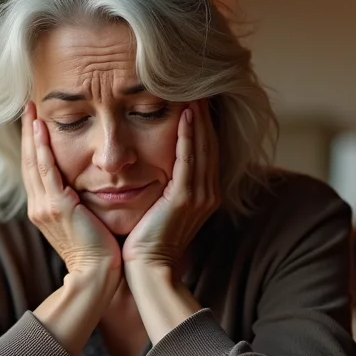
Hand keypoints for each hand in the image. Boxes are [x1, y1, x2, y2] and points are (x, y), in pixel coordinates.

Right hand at [21, 101, 121, 282]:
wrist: (97, 275)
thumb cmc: (99, 252)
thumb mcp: (85, 222)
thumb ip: (80, 204)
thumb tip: (87, 188)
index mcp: (44, 209)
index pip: (35, 170)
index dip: (33, 145)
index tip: (35, 122)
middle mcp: (38, 206)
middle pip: (28, 162)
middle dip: (27, 133)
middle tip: (27, 107)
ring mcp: (44, 206)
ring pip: (33, 162)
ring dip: (31, 134)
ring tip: (30, 110)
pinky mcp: (55, 207)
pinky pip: (45, 170)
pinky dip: (41, 148)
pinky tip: (40, 129)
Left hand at [122, 100, 219, 273]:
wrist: (147, 269)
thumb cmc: (146, 241)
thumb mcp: (160, 208)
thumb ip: (164, 187)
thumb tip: (155, 167)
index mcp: (203, 194)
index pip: (205, 150)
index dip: (203, 124)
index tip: (197, 99)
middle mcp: (207, 193)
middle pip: (209, 144)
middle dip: (205, 115)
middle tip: (200, 86)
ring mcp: (199, 197)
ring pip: (202, 148)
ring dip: (199, 119)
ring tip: (194, 92)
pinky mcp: (185, 200)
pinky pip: (188, 160)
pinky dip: (188, 136)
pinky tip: (185, 115)